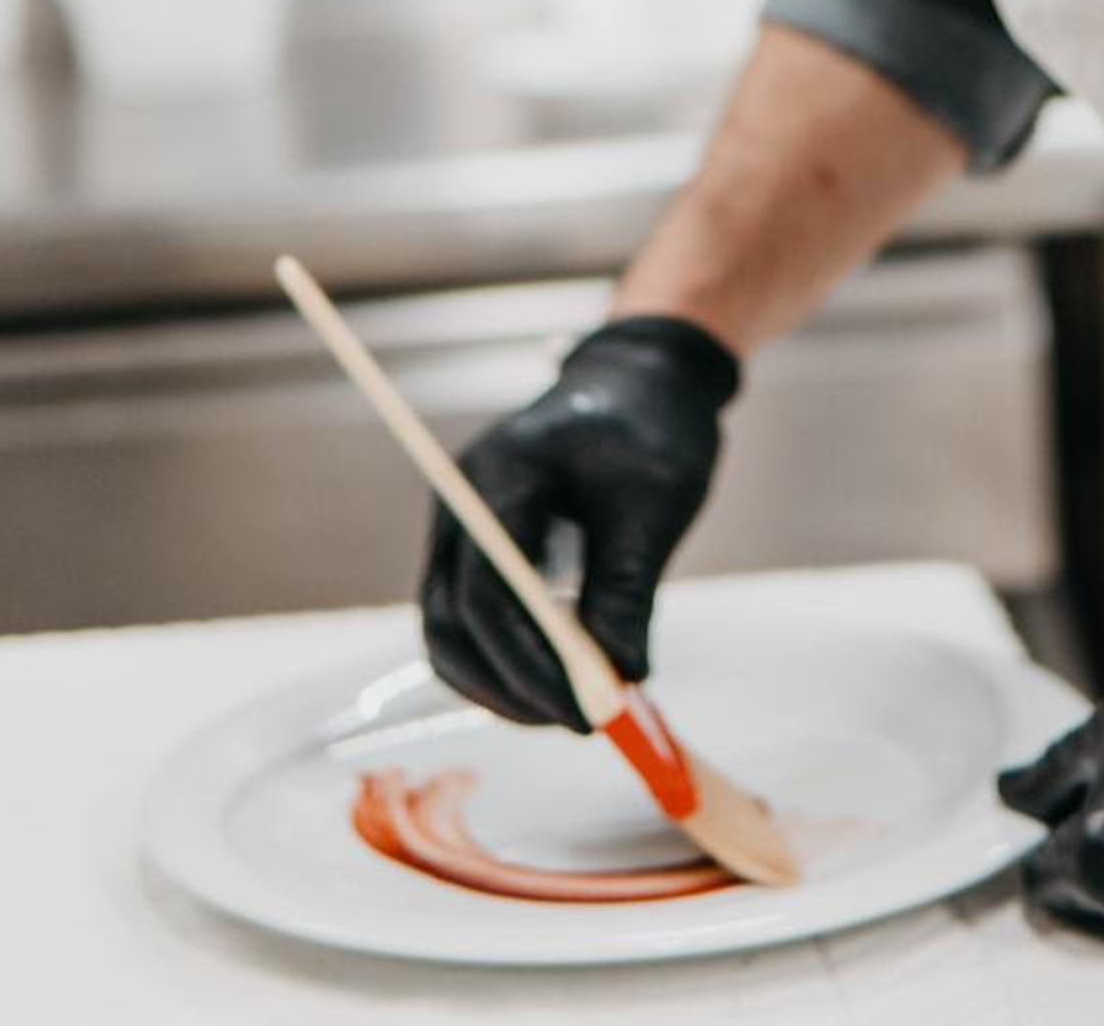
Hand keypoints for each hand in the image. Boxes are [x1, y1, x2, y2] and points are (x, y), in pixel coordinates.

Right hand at [420, 314, 738, 728]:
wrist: (640, 380)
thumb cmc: (651, 425)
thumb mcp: (654, 500)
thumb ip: (627, 588)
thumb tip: (623, 676)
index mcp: (498, 478)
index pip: (487, 595)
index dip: (529, 664)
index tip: (585, 711)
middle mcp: (462, 504)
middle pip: (450, 623)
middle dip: (507, 686)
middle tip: (577, 723)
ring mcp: (463, 526)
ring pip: (449, 630)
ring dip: (499, 683)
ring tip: (570, 711)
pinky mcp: (478, 547)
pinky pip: (470, 619)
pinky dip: (503, 660)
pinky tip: (556, 681)